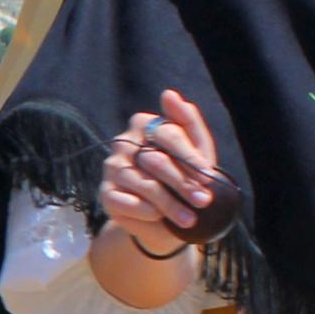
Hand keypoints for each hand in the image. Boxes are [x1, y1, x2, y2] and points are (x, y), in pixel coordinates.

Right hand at [99, 88, 223, 243]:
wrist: (165, 218)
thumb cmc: (184, 177)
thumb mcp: (196, 150)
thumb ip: (188, 121)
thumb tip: (169, 94)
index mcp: (145, 124)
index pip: (168, 135)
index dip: (190, 157)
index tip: (208, 176)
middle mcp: (123, 142)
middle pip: (156, 161)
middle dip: (184, 183)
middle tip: (204, 201)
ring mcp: (112, 169)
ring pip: (145, 185)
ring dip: (171, 204)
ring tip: (190, 219)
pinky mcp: (106, 194)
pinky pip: (127, 203)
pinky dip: (147, 212)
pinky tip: (160, 218)